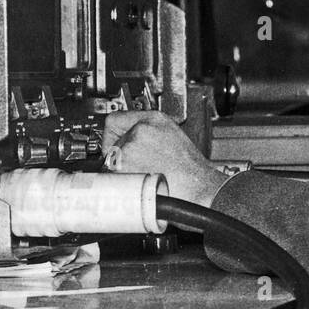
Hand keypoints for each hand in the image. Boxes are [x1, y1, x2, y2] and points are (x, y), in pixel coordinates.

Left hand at [103, 110, 228, 207]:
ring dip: (120, 171)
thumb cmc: (191, 170)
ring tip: (143, 176)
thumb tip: (132, 138)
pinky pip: (111, 176)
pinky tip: (140, 184)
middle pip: (111, 142)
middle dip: (118, 156)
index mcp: (154, 119)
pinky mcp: (124, 167)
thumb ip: (151, 133)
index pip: (115, 119)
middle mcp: (140, 130)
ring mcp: (130, 148)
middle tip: (135, 166)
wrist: (197, 189)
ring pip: (111, 161)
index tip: (112, 141)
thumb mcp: (174, 138)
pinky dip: (121, 183)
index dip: (112, 134)